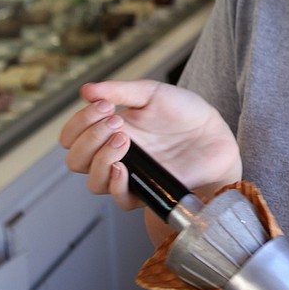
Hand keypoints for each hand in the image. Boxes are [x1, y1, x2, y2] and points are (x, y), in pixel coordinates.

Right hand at [59, 79, 241, 209]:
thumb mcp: (153, 93)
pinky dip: (115, 183)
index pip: (73, 136)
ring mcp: (130, 175)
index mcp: (111, 130)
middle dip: (88, 138)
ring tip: (124, 138)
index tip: (103, 107)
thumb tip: (86, 90)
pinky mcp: (148, 191)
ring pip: (93, 181)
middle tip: (115, 120)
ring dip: (100, 157)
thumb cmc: (186, 114)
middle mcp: (115, 155)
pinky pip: (119, 198)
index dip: (77, 124)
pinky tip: (124, 166)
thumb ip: (120, 91)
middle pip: (76, 160)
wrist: (216, 135)